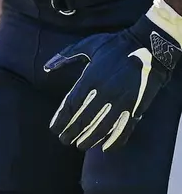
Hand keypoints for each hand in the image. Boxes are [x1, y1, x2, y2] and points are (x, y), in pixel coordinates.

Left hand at [45, 5, 181, 150]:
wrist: (148, 47)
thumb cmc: (114, 45)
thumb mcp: (87, 45)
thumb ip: (65, 56)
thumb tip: (46, 67)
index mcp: (90, 78)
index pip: (71, 105)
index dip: (61, 119)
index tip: (54, 129)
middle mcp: (104, 92)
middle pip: (84, 118)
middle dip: (72, 131)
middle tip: (64, 140)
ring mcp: (122, 101)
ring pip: (103, 126)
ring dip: (90, 138)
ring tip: (80, 146)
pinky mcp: (136, 106)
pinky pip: (125, 128)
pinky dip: (116, 140)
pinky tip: (106, 148)